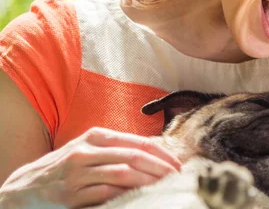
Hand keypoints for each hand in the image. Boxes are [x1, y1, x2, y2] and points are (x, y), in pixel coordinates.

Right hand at [0, 127, 181, 208]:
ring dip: (148, 181)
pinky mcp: (72, 195)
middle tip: (177, 177)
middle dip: (161, 167)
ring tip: (164, 187)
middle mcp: (87, 150)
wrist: (25, 187)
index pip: (138, 142)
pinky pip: (106, 194)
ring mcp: (78, 173)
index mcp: (96, 135)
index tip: (178, 164)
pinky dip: (126, 195)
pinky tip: (139, 197)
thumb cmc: (65, 166)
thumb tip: (155, 153)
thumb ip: (116, 148)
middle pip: (134, 156)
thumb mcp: (88, 148)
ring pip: (123, 174)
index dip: (162, 153)